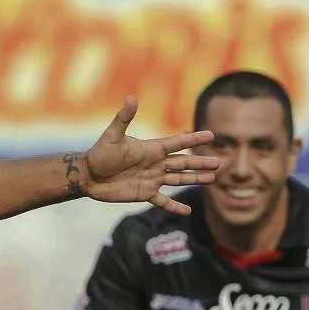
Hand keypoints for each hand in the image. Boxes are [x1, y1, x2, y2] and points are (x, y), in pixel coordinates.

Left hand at [84, 96, 218, 214]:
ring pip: (178, 179)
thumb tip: (131, 98)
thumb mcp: (112, 136)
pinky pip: (163, 201)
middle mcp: (155, 163)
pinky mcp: (144, 193)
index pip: (177, 143)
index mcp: (151, 149)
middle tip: (220, 162)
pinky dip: (174, 206)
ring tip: (212, 178)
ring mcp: (151, 179)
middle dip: (200, 162)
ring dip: (195, 179)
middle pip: (183, 162)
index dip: (193, 139)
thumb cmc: (99, 154)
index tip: (211, 135)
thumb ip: (123, 118)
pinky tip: (187, 211)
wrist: (88, 176)